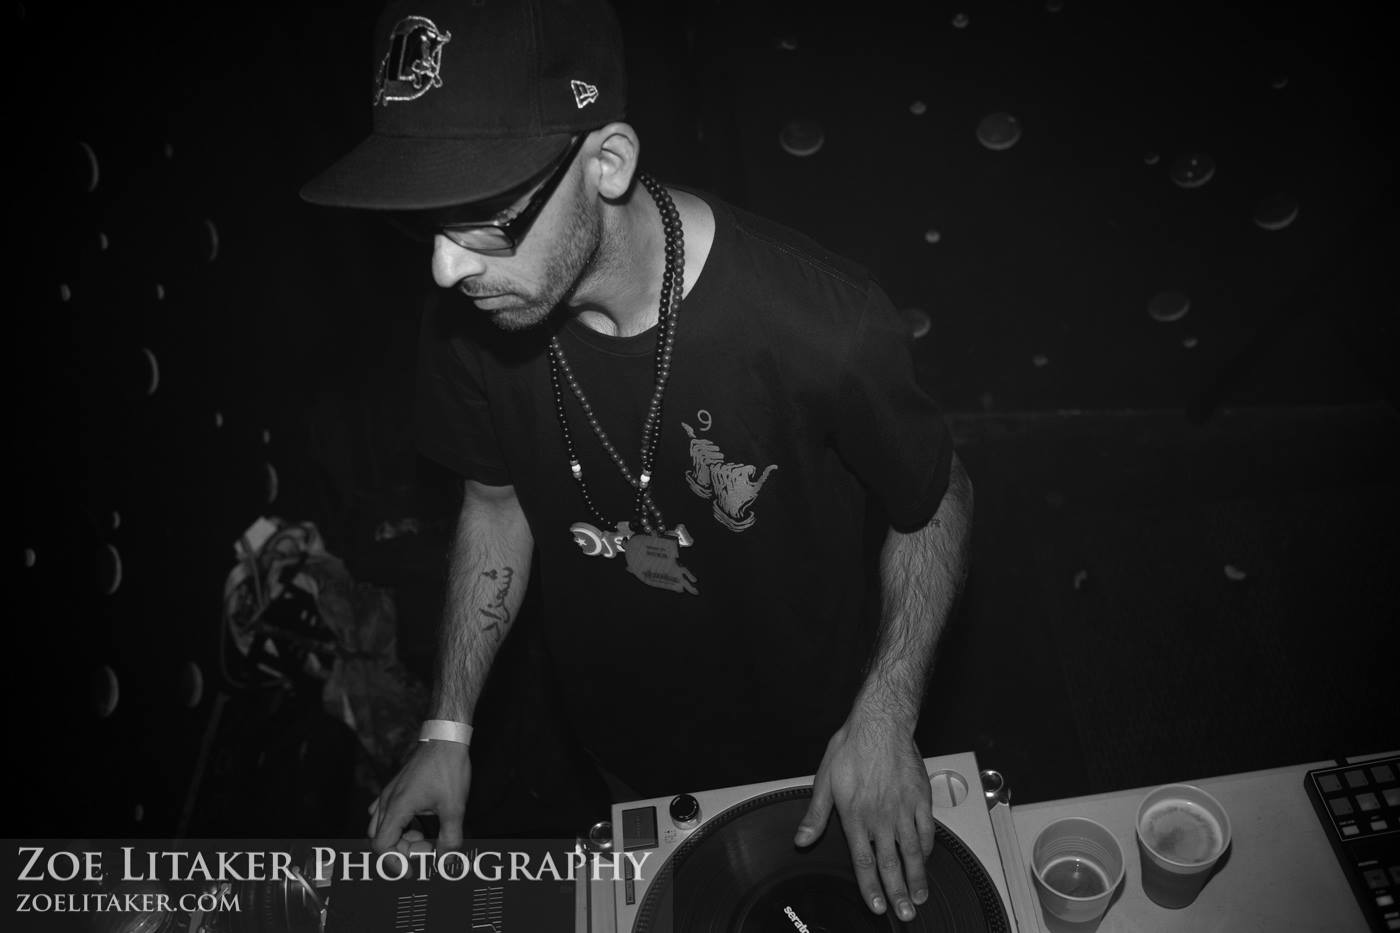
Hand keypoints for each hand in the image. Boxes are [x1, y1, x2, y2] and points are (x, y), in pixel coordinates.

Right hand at [368, 740, 471, 853]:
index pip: (381, 846)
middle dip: (401, 850)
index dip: (395, 862)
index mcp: (397, 807)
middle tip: (427, 847)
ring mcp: (390, 793)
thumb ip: (449, 838)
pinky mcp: (396, 788)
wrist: (446, 739)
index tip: (413, 869)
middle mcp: (388, 801)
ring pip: (381, 826)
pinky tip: (416, 823)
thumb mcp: (454, 808)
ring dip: (400, 837)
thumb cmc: (448, 768)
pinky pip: (386, 812)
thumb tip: (446, 860)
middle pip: (379, 838)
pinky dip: (398, 824)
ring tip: (424, 834)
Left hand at [793, 717, 934, 921]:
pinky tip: (926, 859)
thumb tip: (802, 839)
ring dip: (916, 878)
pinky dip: (928, 848)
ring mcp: (903, 809)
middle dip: (897, 893)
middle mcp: (881, 816)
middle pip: (891, 863)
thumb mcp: (824, 780)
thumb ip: (815, 815)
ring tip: (919, 897)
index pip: (863, 861)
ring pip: (912, 852)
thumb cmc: (852, 747)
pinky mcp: (920, 798)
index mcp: (855, 815)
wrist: (881, 724)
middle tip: (905, 913)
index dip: (870, 887)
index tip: (877, 906)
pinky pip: (927, 830)